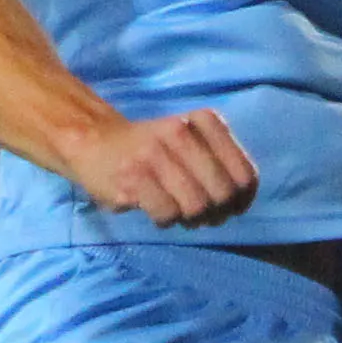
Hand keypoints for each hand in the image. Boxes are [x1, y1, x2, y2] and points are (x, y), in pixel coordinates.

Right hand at [65, 107, 259, 226]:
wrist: (95, 142)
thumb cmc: (154, 151)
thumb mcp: (193, 143)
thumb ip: (222, 165)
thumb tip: (239, 205)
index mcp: (204, 121)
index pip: (246, 174)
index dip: (242, 200)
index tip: (230, 207)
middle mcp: (181, 131)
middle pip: (223, 193)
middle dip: (216, 213)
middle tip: (200, 214)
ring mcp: (154, 153)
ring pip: (197, 206)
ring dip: (190, 219)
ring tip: (178, 211)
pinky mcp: (132, 176)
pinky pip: (167, 214)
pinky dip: (165, 220)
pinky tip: (156, 210)